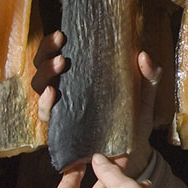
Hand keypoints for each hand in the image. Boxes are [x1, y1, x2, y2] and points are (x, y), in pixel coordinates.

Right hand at [32, 30, 161, 177]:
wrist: (134, 154)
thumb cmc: (135, 122)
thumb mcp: (144, 97)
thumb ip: (148, 77)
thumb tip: (143, 55)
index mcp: (81, 78)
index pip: (57, 55)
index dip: (52, 44)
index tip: (61, 33)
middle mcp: (67, 91)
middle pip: (43, 67)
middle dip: (46, 53)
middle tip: (60, 45)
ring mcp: (62, 110)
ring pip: (39, 87)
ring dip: (45, 74)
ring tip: (60, 64)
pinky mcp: (61, 130)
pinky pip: (46, 116)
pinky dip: (45, 104)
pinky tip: (52, 94)